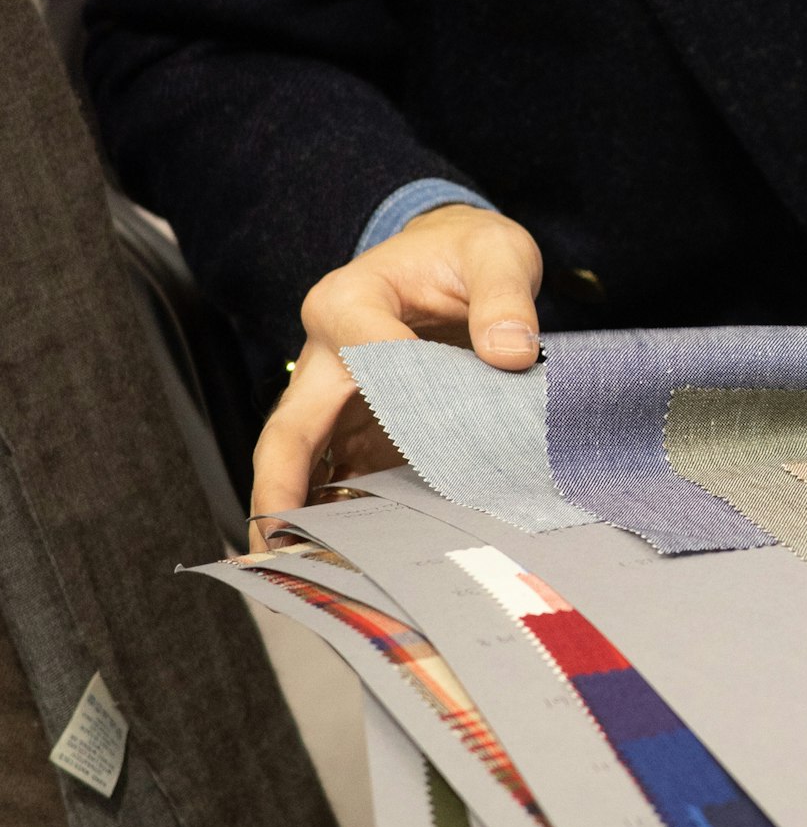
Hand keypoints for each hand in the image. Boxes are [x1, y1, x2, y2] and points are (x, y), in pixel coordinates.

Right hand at [249, 204, 542, 545]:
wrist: (455, 255)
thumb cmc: (466, 252)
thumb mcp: (496, 253)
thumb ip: (504, 296)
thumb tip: (512, 352)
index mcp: (348, 301)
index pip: (362, 352)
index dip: (401, 391)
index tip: (439, 427)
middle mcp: (327, 353)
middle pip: (291, 428)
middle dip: (280, 488)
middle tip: (275, 548)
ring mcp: (337, 396)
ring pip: (305, 463)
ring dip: (306, 515)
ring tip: (315, 574)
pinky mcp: (358, 426)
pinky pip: (340, 472)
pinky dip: (343, 512)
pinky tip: (355, 555)